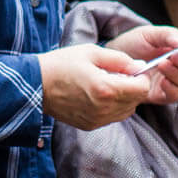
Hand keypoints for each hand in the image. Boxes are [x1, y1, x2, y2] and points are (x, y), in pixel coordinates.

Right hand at [37, 44, 152, 129]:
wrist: (35, 85)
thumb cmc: (61, 65)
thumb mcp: (91, 52)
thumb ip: (119, 59)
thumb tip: (138, 66)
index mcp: (106, 89)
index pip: (142, 89)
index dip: (141, 77)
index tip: (131, 70)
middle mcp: (104, 108)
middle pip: (136, 101)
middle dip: (133, 87)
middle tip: (117, 75)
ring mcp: (97, 120)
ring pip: (127, 111)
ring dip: (124, 98)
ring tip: (107, 85)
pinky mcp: (90, 125)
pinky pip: (112, 118)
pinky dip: (112, 107)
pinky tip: (97, 95)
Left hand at [104, 25, 177, 103]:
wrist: (112, 57)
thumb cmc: (134, 43)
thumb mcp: (149, 34)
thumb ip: (169, 35)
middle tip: (175, 56)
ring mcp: (172, 83)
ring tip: (162, 64)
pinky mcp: (160, 95)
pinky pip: (174, 96)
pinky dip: (171, 89)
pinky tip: (162, 81)